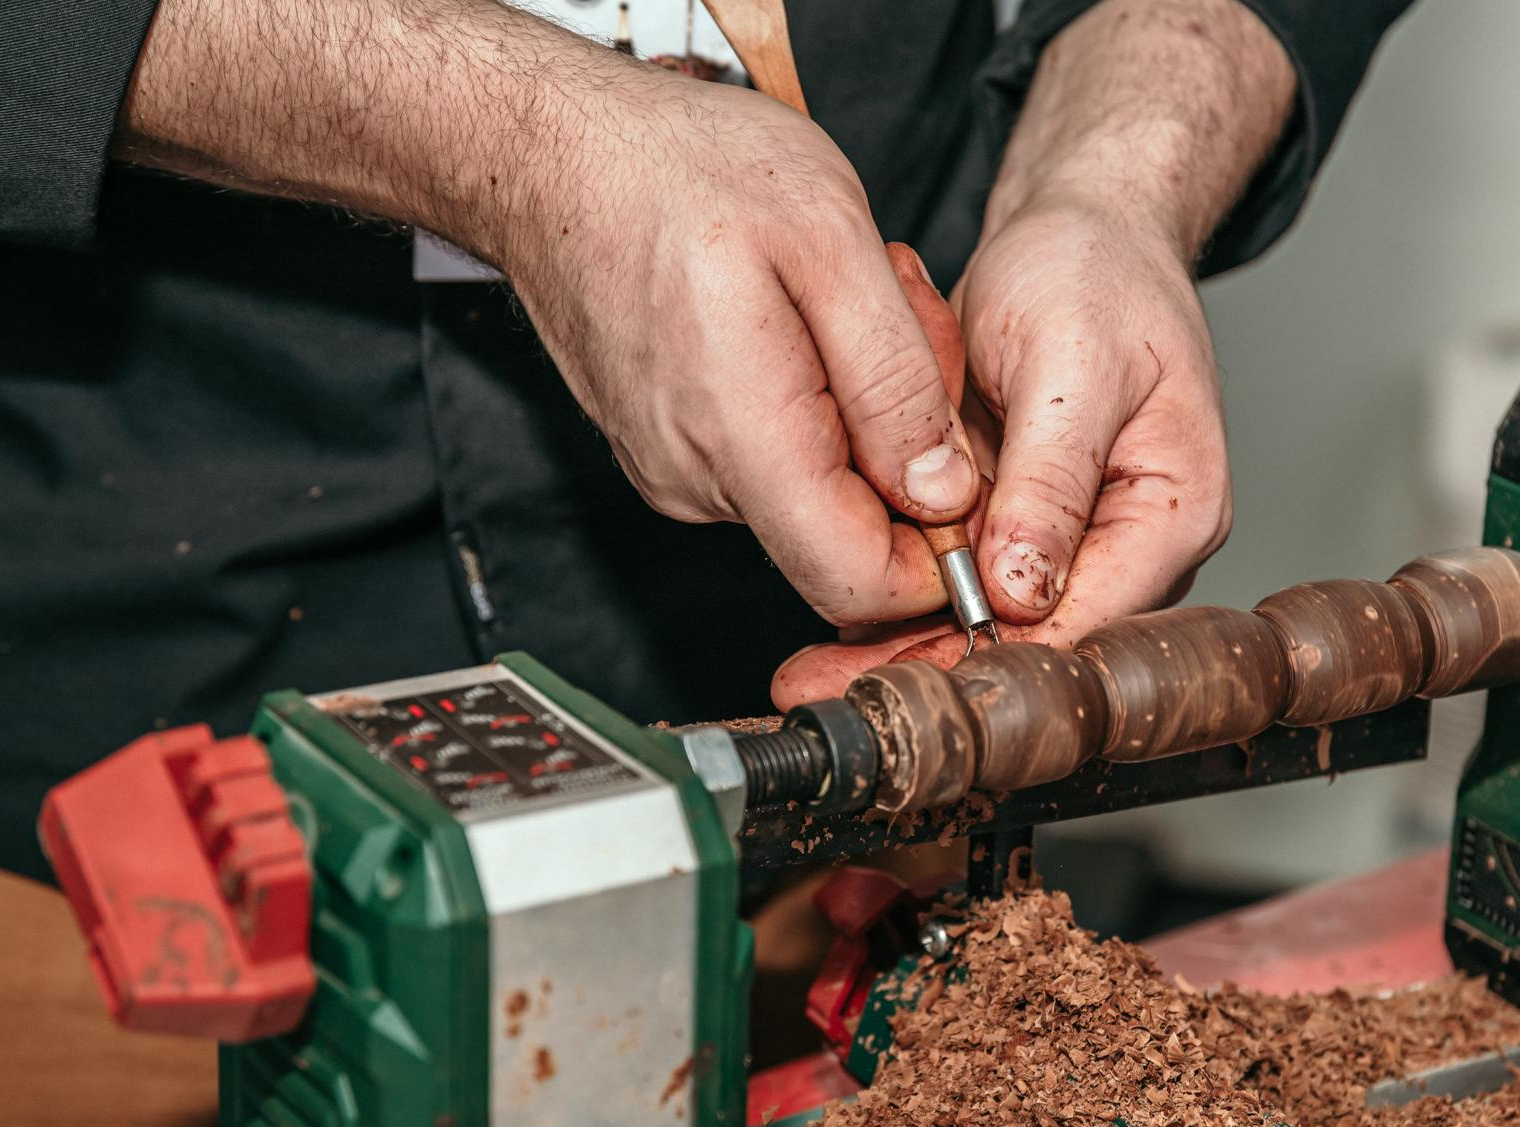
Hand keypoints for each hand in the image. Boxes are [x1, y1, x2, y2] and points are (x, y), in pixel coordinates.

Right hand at [115, 0, 980, 626]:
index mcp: (742, 437)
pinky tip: (800, 317)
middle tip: (904, 322)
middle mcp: (699, 481)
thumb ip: (895, 379)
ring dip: (862, 412)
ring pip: (817, 494)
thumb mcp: (830, 238)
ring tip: (845, 300)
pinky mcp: (670, 452)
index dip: (938, 555)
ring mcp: (677, 472)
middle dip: (907, 450)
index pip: (858, 583)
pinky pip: (774, 462)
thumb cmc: (681, 169)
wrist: (552, 150)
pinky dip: (816, 402)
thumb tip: (943, 495)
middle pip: (849, 536)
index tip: (967, 469)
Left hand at [770, 200, 1231, 705]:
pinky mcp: (1026, 526)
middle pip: (1034, 640)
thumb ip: (1052, 479)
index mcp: (1175, 512)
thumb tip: (1027, 588)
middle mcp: (1135, 545)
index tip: (906, 680)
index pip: (1088, 621)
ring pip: (990, 623)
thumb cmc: (1096, 270)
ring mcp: (1079, 541)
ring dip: (904, 644)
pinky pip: (966, 581)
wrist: (1079, 228)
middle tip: (826, 687)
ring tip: (812, 670)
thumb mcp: (1072, 362)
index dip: (994, 659)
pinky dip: (905, 596)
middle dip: (931, 667)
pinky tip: (839, 619)